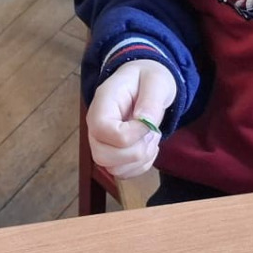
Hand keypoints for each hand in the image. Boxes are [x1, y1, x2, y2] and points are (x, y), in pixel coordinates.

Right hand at [86, 59, 176, 179]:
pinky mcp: (112, 154)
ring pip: (113, 168)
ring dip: (140, 159)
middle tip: (151, 132)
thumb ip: (151, 100)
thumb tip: (144, 122)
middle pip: (102, 156)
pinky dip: (141, 166)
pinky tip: (148, 146)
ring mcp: (102, 142)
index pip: (103, 130)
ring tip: (150, 138)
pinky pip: (123, 172)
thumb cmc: (148, 79)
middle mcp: (96, 126)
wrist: (145, 82)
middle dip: (135, 151)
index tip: (149, 124)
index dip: (130, 135)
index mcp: (103, 103)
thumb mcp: (156, 81)